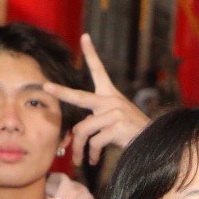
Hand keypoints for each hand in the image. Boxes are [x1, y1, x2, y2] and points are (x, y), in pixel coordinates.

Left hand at [43, 33, 150, 164]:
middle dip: (61, 92)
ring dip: (79, 148)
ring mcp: (114, 113)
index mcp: (110, 95)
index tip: (84, 37)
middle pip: (80, 97)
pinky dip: (90, 154)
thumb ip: (95, 120)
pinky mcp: (117, 127)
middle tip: (46, 86)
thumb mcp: (113, 121)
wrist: (152, 143)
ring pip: (84, 129)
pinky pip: (94, 142)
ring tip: (79, 158)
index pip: (99, 70)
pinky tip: (93, 161)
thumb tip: (75, 134)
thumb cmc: (130, 133)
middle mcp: (111, 100)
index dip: (91, 53)